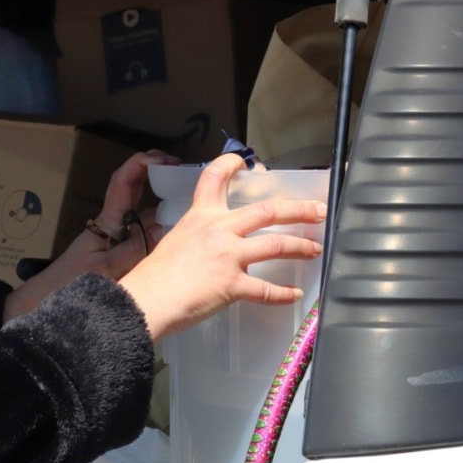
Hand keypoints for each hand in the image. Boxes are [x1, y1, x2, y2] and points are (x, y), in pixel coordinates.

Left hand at [3, 150, 175, 320]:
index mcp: (108, 220)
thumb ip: (134, 250)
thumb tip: (164, 228)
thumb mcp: (106, 269)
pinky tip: (183, 229)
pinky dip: (164, 226)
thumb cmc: (71, 282)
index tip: (166, 161)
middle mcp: (114, 222)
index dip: (142, 164)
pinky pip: (147, 232)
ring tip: (192, 195)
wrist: (49, 299)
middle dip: (156, 171)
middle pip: (134, 186)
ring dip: (164, 199)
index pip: (123, 181)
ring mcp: (120, 235)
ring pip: (145, 210)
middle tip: (183, 170)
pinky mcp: (124, 251)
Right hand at [117, 153, 326, 340]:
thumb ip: (195, 239)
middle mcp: (218, 230)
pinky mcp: (233, 284)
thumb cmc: (151, 278)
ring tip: (314, 248)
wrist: (145, 301)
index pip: (215, 178)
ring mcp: (228, 256)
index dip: (232, 164)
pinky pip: (267, 290)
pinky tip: (295, 293)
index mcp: (200, 217)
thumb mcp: (171, 243)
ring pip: (276, 244)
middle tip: (316, 210)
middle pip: (267, 211)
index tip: (245, 162)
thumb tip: (207, 249)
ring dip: (300, 245)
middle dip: (297, 209)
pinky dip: (284, 293)